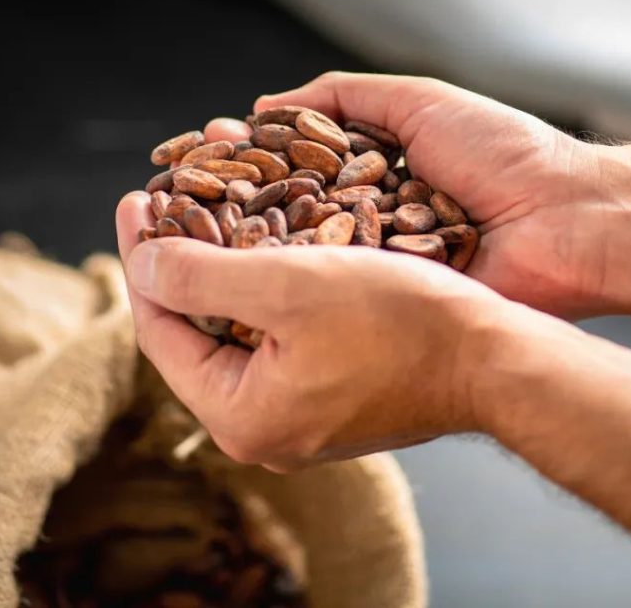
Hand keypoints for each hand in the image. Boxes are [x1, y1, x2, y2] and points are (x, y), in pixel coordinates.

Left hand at [116, 192, 513, 469]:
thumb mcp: (288, 286)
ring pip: (241, 334)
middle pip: (198, 335)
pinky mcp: (338, 399)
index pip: (161, 332)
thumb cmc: (400, 322)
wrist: (494, 360)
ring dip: (225, 272)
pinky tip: (269, 247)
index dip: (142, 259)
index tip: (136, 198)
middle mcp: (266, 431)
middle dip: (182, 262)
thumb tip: (144, 263)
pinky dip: (267, 293)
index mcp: (242, 416)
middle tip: (167, 201)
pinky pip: (280, 341)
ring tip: (212, 209)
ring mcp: (304, 419)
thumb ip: (201, 276)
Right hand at [205, 72, 612, 318]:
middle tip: (163, 204)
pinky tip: (237, 284)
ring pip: (297, 266)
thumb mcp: (417, 102)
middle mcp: (366, 227)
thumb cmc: (503, 154)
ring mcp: (378, 273)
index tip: (188, 155)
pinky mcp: (393, 312)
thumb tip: (263, 108)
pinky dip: (286, 292)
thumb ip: (341, 97)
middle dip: (223, 212)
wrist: (567, 221)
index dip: (237, 166)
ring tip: (182, 241)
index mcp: (372, 176)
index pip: (287, 170)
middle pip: (282, 221)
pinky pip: (331, 304)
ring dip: (241, 255)